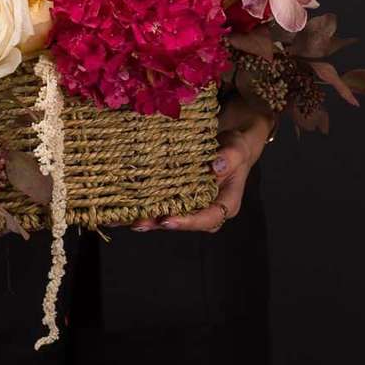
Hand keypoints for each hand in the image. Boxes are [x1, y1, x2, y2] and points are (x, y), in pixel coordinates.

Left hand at [130, 96, 275, 232]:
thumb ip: (230, 157)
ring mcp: (194, 202)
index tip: (168, 221)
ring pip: (171, 214)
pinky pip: (165, 201)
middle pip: (184, 221)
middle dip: (160, 223)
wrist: (230, 141)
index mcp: (226, 204)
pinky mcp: (181, 193)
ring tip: (127, 219)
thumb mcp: (238, 148)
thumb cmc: (237, 146)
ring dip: (150, 217)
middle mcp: (208, 208)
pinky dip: (148, 203)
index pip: (208, 219)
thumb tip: (216, 167)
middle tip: (138, 223)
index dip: (188, 222)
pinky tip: (129, 204)